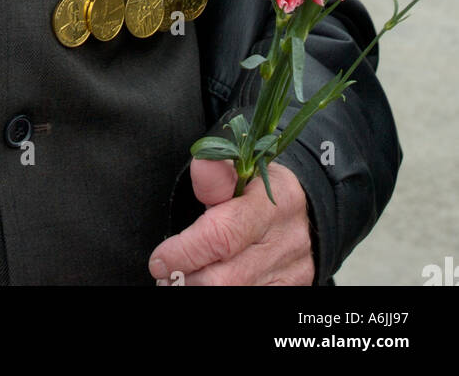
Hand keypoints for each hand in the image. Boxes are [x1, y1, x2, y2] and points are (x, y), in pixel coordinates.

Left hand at [148, 158, 314, 285]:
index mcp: (274, 201)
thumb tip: (201, 163)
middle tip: (167, 276)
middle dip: (188, 278)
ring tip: (182, 281)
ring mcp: (292, 271)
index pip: (222, 235)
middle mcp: (287, 240)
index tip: (160, 260)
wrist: (302, 213)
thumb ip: (216, 176)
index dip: (185, 252)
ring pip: (235, 294)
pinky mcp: (292, 290)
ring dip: (199, 290)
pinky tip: (206, 285)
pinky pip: (250, 299)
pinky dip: (223, 295)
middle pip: (226, 278)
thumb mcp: (242, 174)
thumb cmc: (259, 191)